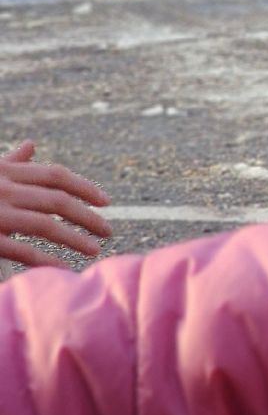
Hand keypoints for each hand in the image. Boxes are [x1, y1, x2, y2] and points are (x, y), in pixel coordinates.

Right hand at [0, 141, 111, 268]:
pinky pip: (19, 248)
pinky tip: (60, 268)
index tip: (106, 201)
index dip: (84, 186)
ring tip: (94, 250)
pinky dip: (43, 259)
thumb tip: (31, 145)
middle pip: (57, 199)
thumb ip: (9, 162)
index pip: (54, 174)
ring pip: (45, 224)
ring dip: (74, 238)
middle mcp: (1, 187)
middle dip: (87, 215)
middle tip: (108, 229)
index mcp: (3, 171)